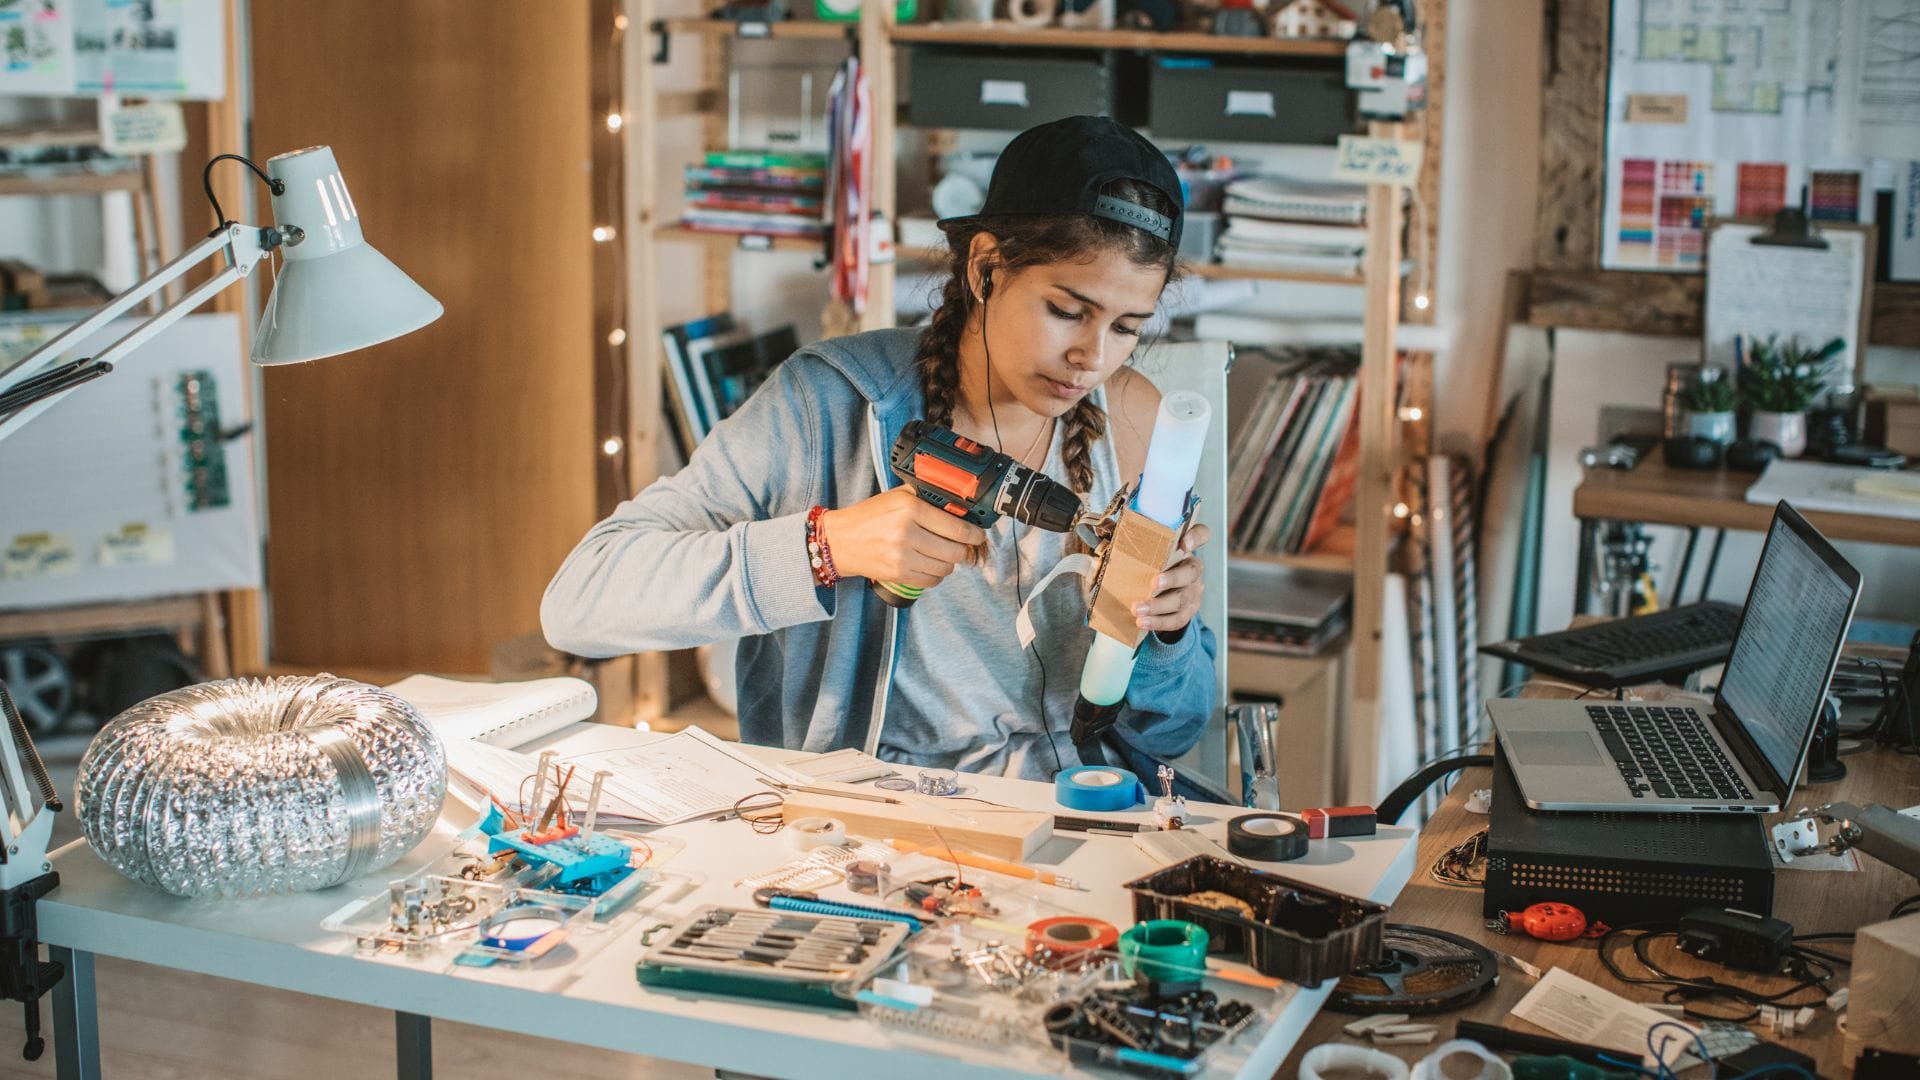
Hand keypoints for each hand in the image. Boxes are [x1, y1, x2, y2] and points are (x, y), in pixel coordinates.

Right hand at [820, 486, 986, 589]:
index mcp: (910, 509)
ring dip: (950, 562)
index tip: (979, 534)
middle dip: (966, 550)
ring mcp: (902, 557)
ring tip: (944, 553)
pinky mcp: (899, 574)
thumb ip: (927, 497)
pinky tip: (930, 564)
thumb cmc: (871, 516)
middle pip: (955, 551)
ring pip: (946, 568)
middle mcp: (907, 533)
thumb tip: (960, 504)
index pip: (956, 528)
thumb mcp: (898, 496)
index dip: (974, 534)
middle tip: (966, 546)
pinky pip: (932, 580)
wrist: (841, 540)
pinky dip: (937, 574)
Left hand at [1134, 523, 1209, 634]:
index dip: (1196, 537)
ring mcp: (1193, 591)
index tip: (1184, 543)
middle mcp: (1193, 567)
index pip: (1201, 534)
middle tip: (1153, 584)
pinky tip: (1143, 623)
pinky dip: (1159, 622)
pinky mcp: (1188, 611)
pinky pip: (1177, 619)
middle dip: (1172, 579)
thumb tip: (1102, 527)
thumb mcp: (1141, 550)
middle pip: (1191, 572)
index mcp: (1184, 547)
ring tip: (1137, 610)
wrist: (1157, 593)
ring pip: (1182, 599)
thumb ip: (1126, 537)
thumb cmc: (1148, 564)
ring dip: (1159, 606)